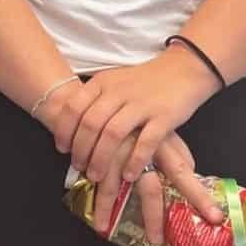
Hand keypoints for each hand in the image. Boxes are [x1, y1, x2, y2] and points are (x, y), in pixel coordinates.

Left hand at [57, 50, 227, 242]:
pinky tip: (128, 175)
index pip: (74, 107)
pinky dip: (134, 161)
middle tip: (79, 166)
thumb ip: (95, 101)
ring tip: (97, 176)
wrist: (183, 70)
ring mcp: (142, 104)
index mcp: (103, 83)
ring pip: (113, 135)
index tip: (62, 148)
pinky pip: (145, 142)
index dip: (64, 130)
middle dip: (81, 150)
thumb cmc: (143, 82)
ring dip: (101, 159)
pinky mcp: (164, 117)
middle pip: (91, 124)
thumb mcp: (114, 83)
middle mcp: (119, 92)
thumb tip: (72, 129)